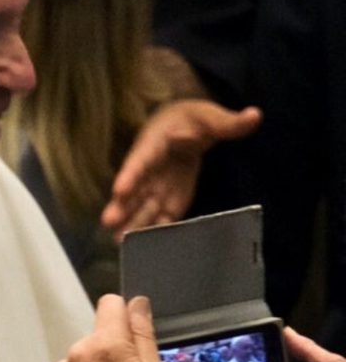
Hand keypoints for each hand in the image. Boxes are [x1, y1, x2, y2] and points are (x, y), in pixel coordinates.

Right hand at [101, 101, 260, 237]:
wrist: (186, 128)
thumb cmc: (193, 119)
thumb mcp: (211, 117)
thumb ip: (230, 122)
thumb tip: (254, 115)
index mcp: (154, 143)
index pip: (140, 159)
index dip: (130, 174)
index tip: (119, 189)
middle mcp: (149, 169)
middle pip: (133, 188)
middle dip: (121, 205)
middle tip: (107, 222)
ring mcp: (156, 186)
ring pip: (141, 206)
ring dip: (131, 222)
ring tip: (118, 242)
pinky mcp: (168, 199)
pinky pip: (159, 216)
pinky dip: (152, 230)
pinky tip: (144, 246)